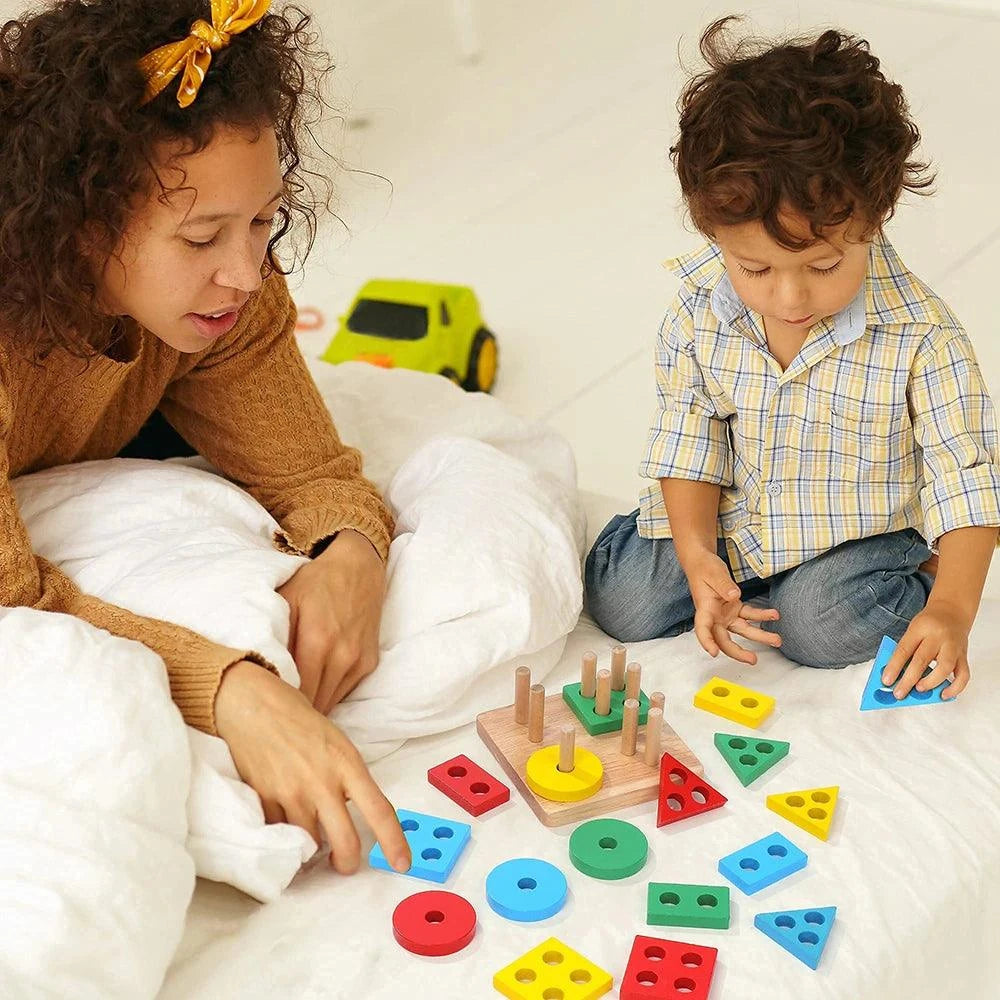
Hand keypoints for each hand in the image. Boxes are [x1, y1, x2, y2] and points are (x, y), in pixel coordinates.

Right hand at [214, 660, 410, 873]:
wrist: (254, 706)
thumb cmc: (300, 721)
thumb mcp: (337, 743)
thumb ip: (347, 777)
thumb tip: (351, 810)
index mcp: (347, 764)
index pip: (379, 810)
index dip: (393, 842)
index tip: (402, 863)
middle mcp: (322, 782)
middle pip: (345, 842)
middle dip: (347, 863)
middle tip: (344, 863)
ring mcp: (292, 794)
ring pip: (309, 844)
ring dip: (311, 848)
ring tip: (310, 835)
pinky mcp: (266, 800)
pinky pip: (280, 834)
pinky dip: (285, 835)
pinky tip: (285, 822)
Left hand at [278, 529, 385, 714]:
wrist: (359, 567)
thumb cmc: (317, 581)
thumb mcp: (287, 599)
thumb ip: (274, 636)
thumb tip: (260, 671)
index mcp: (318, 641)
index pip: (297, 693)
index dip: (279, 704)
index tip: (264, 707)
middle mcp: (343, 656)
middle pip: (314, 704)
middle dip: (293, 709)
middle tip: (273, 710)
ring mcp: (359, 661)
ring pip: (330, 703)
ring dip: (311, 705)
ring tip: (290, 702)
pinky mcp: (369, 663)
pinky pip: (343, 691)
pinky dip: (327, 693)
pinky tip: (313, 684)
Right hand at [682, 548, 779, 664]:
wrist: (703, 562)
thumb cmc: (704, 568)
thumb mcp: (713, 573)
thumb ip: (723, 585)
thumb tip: (735, 596)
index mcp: (704, 609)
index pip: (703, 628)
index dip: (707, 642)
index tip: (713, 653)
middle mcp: (714, 616)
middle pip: (724, 639)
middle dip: (738, 652)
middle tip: (752, 659)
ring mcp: (725, 614)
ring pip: (742, 631)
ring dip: (759, 636)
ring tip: (776, 640)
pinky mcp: (735, 609)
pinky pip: (750, 615)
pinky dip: (762, 616)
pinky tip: (773, 615)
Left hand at [880, 598, 971, 699]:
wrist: (952, 611)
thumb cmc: (928, 624)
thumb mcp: (913, 629)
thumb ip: (906, 650)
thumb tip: (896, 674)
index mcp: (920, 628)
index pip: (904, 649)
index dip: (894, 666)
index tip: (886, 681)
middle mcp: (938, 637)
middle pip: (922, 659)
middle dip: (909, 679)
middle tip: (899, 693)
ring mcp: (953, 647)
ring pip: (945, 667)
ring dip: (931, 683)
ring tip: (919, 690)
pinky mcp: (964, 656)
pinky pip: (963, 675)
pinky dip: (954, 688)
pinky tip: (943, 695)